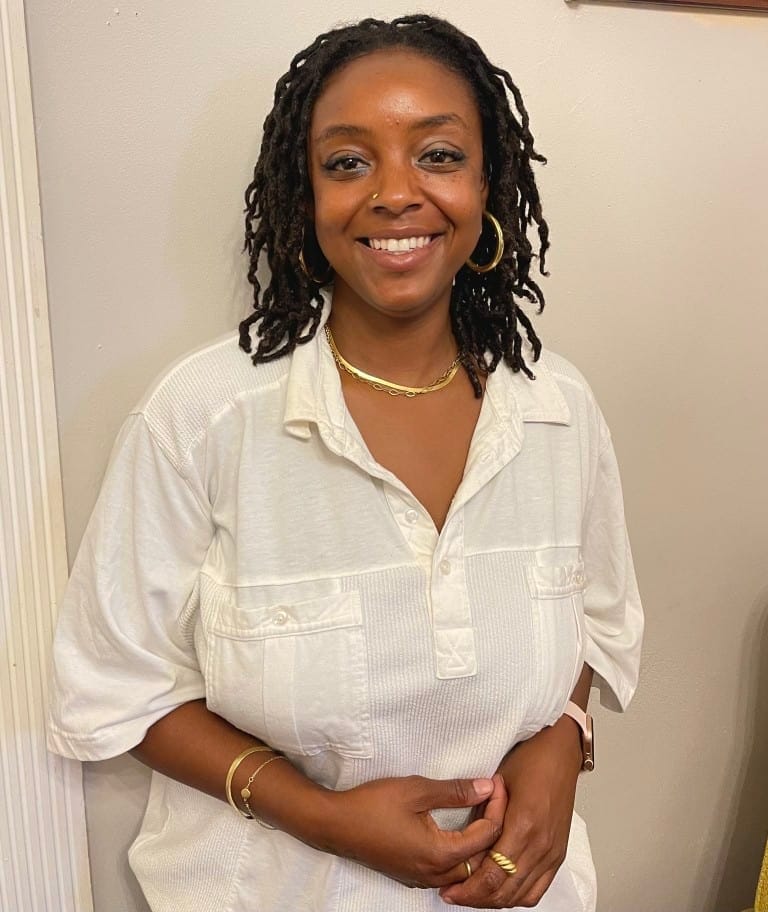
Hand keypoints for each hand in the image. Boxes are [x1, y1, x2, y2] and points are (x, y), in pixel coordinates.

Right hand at [323, 775, 502, 887]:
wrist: (336, 824)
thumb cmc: (374, 804)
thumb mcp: (416, 790)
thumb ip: (455, 791)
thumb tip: (487, 786)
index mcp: (440, 853)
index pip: (487, 836)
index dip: (497, 807)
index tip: (497, 782)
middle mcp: (435, 874)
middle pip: (482, 860)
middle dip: (495, 830)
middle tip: (496, 799)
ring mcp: (423, 879)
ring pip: (466, 870)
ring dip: (480, 846)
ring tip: (483, 814)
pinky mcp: (412, 876)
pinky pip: (449, 872)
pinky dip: (463, 855)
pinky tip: (461, 833)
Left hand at [438, 718, 582, 907]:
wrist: (560, 753)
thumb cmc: (530, 761)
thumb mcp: (497, 783)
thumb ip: (481, 814)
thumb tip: (461, 838)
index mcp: (523, 826)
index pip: (492, 873)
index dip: (468, 887)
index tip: (448, 889)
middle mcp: (540, 845)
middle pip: (504, 890)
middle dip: (476, 898)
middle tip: (453, 895)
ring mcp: (552, 852)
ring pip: (520, 895)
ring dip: (494, 900)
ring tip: (472, 895)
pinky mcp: (558, 854)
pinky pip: (538, 889)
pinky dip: (517, 896)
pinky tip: (500, 891)